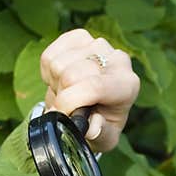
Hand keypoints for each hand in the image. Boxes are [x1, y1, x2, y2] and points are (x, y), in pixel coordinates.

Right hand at [39, 28, 139, 153]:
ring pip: (58, 64)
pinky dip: (48, 72)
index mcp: (127, 85)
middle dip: (62, 96)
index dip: (70, 102)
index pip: (95, 86)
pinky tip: (61, 80)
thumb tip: (92, 127)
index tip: (60, 115)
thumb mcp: (104, 138)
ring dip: (55, 84)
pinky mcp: (80, 37)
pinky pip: (50, 55)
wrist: (97, 106)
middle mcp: (118, 60)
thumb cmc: (101, 123)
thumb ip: (100, 134)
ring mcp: (99, 45)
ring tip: (66, 94)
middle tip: (66, 107)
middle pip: (72, 75)